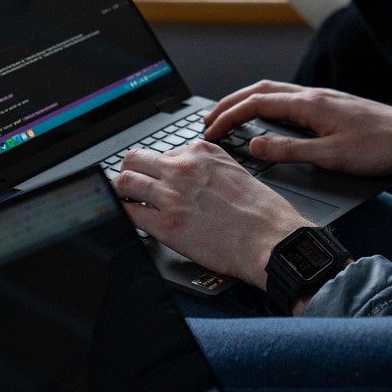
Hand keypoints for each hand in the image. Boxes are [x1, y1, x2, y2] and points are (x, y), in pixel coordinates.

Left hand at [113, 142, 307, 289]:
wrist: (271, 240)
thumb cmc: (262, 212)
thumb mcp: (235, 171)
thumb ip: (208, 167)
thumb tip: (190, 176)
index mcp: (201, 152)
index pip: (161, 152)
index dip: (155, 168)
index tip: (153, 178)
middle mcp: (183, 168)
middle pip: (134, 160)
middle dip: (129, 173)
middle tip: (130, 186)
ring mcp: (172, 195)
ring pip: (124, 182)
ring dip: (121, 193)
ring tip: (125, 202)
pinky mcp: (166, 225)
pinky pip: (128, 214)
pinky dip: (123, 216)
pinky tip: (128, 220)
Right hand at [203, 81, 391, 176]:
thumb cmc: (379, 148)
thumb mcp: (330, 156)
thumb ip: (289, 150)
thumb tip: (254, 146)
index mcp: (309, 104)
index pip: (256, 104)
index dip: (228, 117)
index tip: (210, 132)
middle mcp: (313, 95)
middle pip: (260, 90)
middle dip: (230, 104)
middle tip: (207, 120)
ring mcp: (323, 98)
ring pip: (274, 92)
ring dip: (247, 101)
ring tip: (228, 117)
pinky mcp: (331, 105)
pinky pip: (288, 98)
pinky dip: (266, 104)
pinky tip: (266, 118)